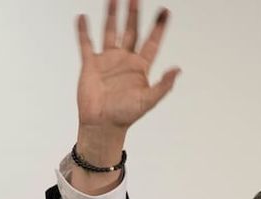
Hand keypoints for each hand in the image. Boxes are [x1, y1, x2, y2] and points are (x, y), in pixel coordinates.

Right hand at [74, 0, 179, 165]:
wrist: (101, 125)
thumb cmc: (125, 116)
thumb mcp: (148, 101)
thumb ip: (163, 85)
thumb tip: (177, 70)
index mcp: (140, 67)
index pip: (151, 42)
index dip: (158, 27)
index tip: (165, 11)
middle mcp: (124, 60)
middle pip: (131, 30)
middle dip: (134, 13)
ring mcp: (107, 61)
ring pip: (110, 32)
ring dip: (112, 16)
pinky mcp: (90, 65)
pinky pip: (86, 44)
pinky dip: (83, 31)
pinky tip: (83, 18)